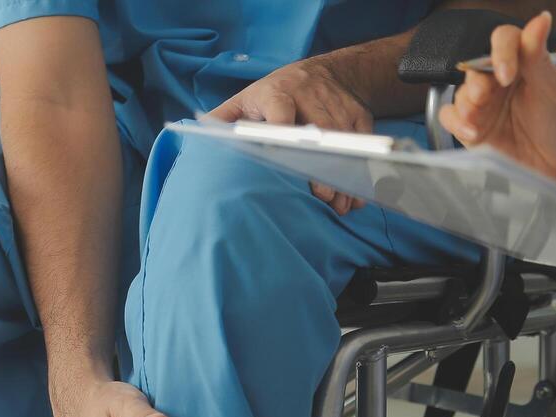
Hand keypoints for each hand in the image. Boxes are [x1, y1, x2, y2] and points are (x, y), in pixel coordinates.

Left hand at [207, 58, 372, 214]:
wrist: (324, 72)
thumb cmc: (275, 94)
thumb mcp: (246, 100)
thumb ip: (222, 120)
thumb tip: (193, 136)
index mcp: (277, 93)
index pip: (280, 113)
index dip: (285, 134)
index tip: (289, 162)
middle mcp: (309, 96)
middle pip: (319, 132)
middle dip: (322, 166)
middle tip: (323, 196)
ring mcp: (337, 104)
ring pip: (343, 142)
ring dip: (344, 176)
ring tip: (340, 205)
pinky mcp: (358, 113)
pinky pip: (362, 145)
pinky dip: (359, 171)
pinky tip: (354, 195)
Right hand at [436, 11, 555, 190]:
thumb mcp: (554, 89)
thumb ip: (538, 56)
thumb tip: (540, 19)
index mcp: (523, 63)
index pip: (505, 41)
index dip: (501, 52)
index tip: (507, 73)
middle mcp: (501, 81)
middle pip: (475, 67)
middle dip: (477, 82)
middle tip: (484, 96)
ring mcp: (486, 106)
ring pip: (461, 93)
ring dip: (465, 104)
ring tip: (477, 118)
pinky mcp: (473, 129)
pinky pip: (451, 119)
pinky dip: (456, 123)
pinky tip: (472, 132)